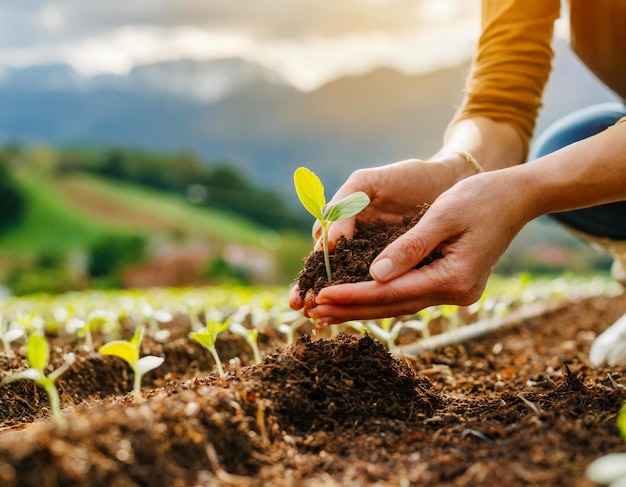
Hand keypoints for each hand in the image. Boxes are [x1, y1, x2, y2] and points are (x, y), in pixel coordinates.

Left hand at [302, 169, 533, 323]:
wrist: (517, 197)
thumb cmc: (481, 198)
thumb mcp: (443, 215)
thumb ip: (409, 247)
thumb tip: (374, 275)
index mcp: (453, 278)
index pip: (391, 292)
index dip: (353, 294)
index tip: (321, 296)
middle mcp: (454, 293)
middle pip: (392, 306)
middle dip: (351, 308)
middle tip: (313, 313)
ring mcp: (455, 293)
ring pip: (398, 304)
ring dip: (362, 307)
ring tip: (326, 312)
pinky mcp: (450, 284)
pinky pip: (408, 295)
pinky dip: (381, 297)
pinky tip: (357, 299)